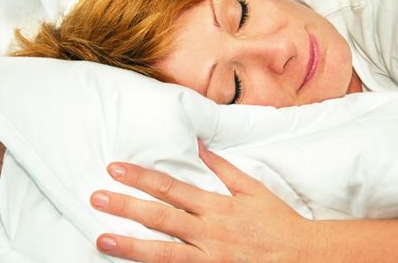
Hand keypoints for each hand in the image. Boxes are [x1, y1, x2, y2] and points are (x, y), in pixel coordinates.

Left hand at [91, 142, 320, 261]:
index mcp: (216, 206)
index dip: (141, 178)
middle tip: (96, 197)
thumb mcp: (252, 189)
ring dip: (129, 244)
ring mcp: (207, 258)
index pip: (171, 188)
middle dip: (125, 206)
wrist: (301, 256)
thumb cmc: (276, 221)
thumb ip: (223, 169)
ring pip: (162, 251)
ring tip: (101, 238)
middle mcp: (208, 232)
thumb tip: (200, 145)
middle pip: (159, 217)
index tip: (117, 169)